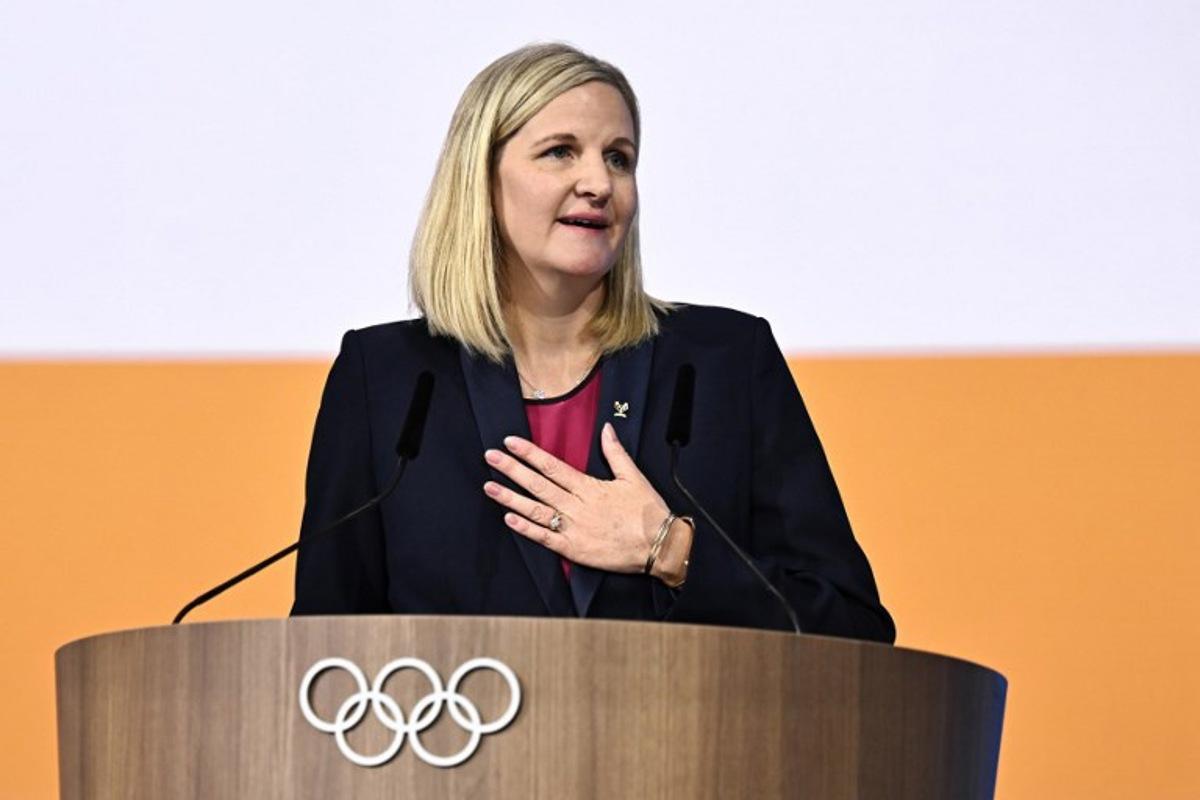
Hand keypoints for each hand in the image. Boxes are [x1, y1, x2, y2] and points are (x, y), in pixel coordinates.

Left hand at [482, 422, 669, 573]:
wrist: (659, 547)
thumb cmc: (647, 513)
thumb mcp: (634, 477)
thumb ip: (616, 453)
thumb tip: (606, 429)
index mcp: (589, 487)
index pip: (552, 466)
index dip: (529, 453)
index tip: (510, 442)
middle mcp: (577, 506)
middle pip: (538, 484)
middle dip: (512, 469)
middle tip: (490, 457)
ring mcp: (573, 528)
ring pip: (536, 510)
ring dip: (511, 498)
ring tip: (490, 487)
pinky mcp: (574, 550)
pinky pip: (545, 538)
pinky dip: (526, 529)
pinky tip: (509, 518)